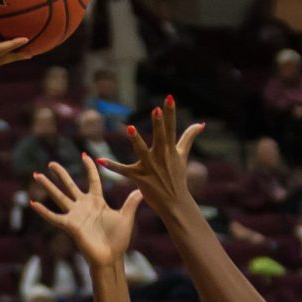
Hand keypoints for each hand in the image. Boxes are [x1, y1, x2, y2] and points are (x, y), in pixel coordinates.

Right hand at [28, 154, 142, 265]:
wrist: (111, 257)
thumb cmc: (118, 239)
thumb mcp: (126, 217)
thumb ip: (131, 202)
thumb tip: (142, 190)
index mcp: (97, 201)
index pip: (92, 180)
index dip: (89, 167)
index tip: (84, 154)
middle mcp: (84, 206)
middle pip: (70, 185)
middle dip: (60, 174)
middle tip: (51, 163)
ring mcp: (75, 215)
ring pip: (59, 196)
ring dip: (47, 186)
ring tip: (36, 175)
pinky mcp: (70, 226)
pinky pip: (54, 217)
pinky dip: (44, 211)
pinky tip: (33, 203)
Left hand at [98, 103, 204, 219]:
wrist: (175, 203)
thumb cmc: (178, 177)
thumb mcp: (183, 155)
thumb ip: (189, 137)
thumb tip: (201, 123)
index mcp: (171, 150)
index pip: (171, 128)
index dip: (170, 112)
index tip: (169, 97)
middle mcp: (161, 156)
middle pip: (160, 137)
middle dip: (158, 124)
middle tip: (156, 110)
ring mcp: (150, 167)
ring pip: (142, 151)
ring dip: (136, 140)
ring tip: (130, 128)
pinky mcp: (140, 178)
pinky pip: (124, 171)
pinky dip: (112, 166)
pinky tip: (100, 161)